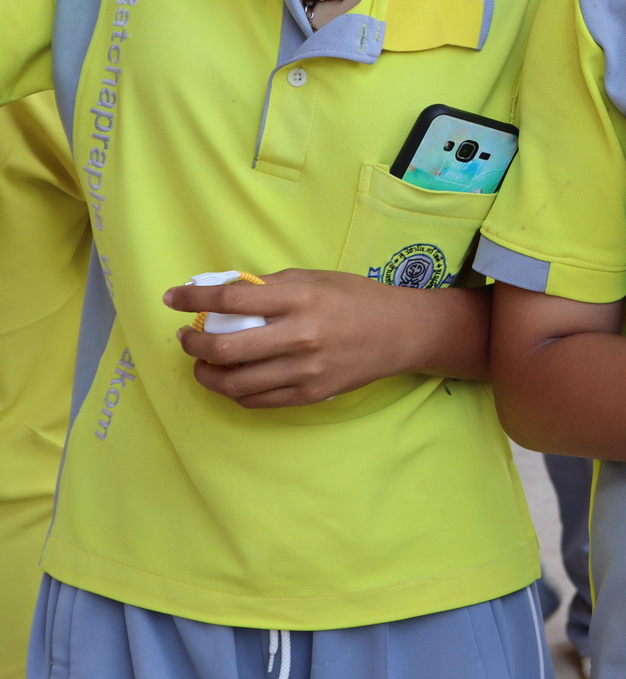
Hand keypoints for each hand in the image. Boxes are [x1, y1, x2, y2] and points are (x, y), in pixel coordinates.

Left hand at [166, 269, 447, 407]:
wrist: (402, 333)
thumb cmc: (358, 298)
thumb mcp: (317, 278)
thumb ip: (272, 285)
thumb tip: (227, 292)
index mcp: (300, 299)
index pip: (232, 299)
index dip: (193, 298)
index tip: (171, 298)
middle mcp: (300, 336)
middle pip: (225, 348)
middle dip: (193, 345)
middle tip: (187, 338)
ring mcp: (305, 371)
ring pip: (234, 383)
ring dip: (207, 374)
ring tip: (203, 364)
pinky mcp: (310, 395)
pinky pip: (256, 400)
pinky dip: (234, 391)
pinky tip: (231, 379)